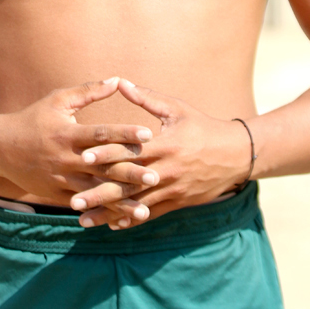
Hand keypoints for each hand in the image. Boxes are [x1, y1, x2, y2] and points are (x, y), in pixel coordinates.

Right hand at [0, 78, 158, 218]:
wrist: (0, 149)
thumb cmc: (33, 118)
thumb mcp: (58, 100)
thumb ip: (88, 91)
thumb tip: (117, 80)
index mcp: (68, 134)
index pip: (101, 134)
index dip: (124, 133)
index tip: (148, 134)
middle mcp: (66, 159)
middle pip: (102, 167)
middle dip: (129, 173)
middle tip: (155, 177)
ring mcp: (61, 180)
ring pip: (96, 192)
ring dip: (120, 202)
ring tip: (145, 209)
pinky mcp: (57, 195)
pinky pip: (84, 205)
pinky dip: (102, 212)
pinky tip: (121, 220)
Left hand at [70, 78, 253, 227]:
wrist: (236, 155)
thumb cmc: (203, 126)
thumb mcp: (177, 109)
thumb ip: (147, 97)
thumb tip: (121, 82)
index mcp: (163, 145)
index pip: (129, 151)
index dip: (105, 154)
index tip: (81, 157)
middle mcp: (165, 171)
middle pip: (126, 184)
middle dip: (99, 193)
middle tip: (73, 201)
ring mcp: (171, 190)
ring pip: (134, 204)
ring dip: (108, 213)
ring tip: (83, 221)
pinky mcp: (177, 202)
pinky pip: (150, 214)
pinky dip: (130, 220)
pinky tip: (111, 226)